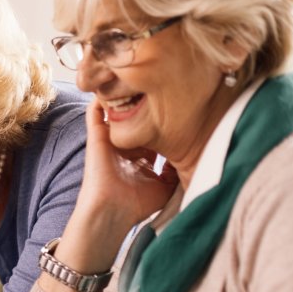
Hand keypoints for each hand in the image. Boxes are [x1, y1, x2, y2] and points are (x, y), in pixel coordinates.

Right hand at [38, 101, 179, 291]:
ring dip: (123, 97)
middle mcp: (124, 147)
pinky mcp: (96, 138)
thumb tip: (197, 155)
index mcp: (139, 158)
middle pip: (136, 119)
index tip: (181, 107)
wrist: (111, 213)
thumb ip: (178, 169)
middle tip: (163, 83)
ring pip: (116, 113)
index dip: (165, 122)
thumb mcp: (166, 185)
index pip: (152, 133)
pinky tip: (109, 83)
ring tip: (135, 77)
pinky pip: (95, 115)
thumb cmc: (136, 205)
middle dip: (147, 104)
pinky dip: (99, 100)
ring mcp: (109, 141)